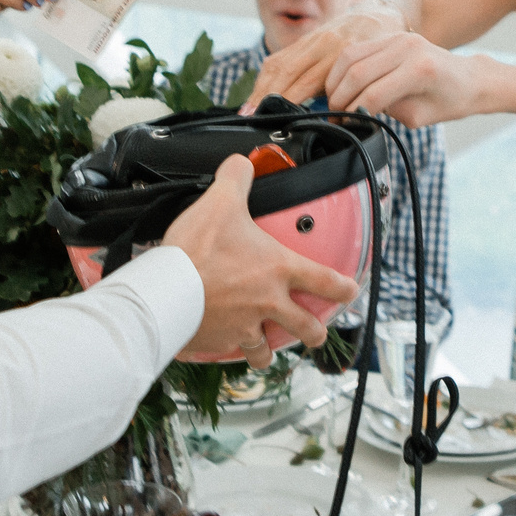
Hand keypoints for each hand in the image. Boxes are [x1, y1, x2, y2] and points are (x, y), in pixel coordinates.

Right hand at [165, 156, 351, 367]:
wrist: (164, 291)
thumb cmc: (196, 250)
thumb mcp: (220, 203)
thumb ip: (236, 179)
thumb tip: (240, 162)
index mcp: (278, 270)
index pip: (325, 281)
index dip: (344, 288)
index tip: (350, 292)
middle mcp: (269, 303)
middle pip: (307, 328)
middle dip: (315, 333)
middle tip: (316, 333)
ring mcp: (245, 328)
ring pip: (266, 351)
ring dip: (268, 352)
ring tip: (266, 351)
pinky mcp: (220, 343)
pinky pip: (230, 352)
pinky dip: (228, 349)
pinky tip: (223, 344)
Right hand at [241, 2, 407, 111]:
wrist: (380, 15)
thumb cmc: (382, 51)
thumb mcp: (378, 74)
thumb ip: (360, 96)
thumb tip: (343, 122)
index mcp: (345, 53)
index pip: (309, 82)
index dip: (290, 102)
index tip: (278, 121)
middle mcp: (324, 43)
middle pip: (287, 72)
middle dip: (266, 97)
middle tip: (252, 119)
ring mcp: (312, 39)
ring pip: (278, 64)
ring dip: (260, 89)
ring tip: (248, 112)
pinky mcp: (304, 39)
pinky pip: (279, 58)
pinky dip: (266, 78)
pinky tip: (257, 94)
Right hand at [326, 33, 515, 127]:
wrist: (468, 78)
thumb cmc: (449, 101)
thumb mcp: (419, 117)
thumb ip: (387, 112)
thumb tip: (354, 109)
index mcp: (420, 70)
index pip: (373, 93)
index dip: (353, 112)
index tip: (345, 124)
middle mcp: (407, 47)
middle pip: (357, 72)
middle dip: (339, 97)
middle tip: (333, 115)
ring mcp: (398, 37)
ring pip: (350, 56)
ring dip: (336, 80)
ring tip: (334, 101)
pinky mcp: (391, 35)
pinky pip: (356, 49)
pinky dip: (343, 68)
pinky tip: (341, 85)